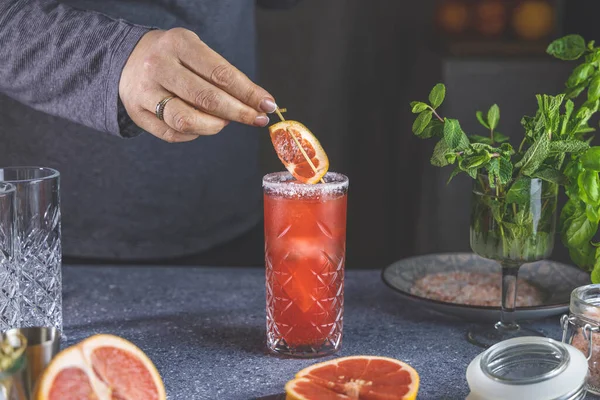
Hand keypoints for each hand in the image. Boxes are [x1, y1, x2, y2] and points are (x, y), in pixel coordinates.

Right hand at [119, 28, 276, 141]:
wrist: (126, 58)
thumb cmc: (174, 57)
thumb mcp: (196, 52)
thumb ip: (222, 75)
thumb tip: (255, 104)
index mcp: (179, 44)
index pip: (220, 73)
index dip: (248, 93)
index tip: (267, 105)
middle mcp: (159, 65)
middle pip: (206, 98)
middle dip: (238, 112)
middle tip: (256, 119)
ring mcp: (145, 91)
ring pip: (187, 120)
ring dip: (214, 126)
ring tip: (223, 122)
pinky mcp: (137, 113)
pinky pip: (173, 134)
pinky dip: (193, 134)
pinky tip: (201, 126)